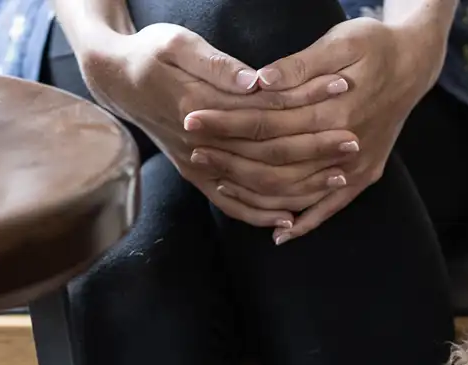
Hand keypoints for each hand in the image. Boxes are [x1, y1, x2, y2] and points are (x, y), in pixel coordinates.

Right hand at [78, 24, 359, 226]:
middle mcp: (200, 145)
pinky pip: (231, 204)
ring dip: (300, 186)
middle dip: (315, 151)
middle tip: (354, 144)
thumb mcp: (176, 44)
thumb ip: (217, 65)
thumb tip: (256, 82)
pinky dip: (261, 213)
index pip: (264, 113)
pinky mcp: (196, 175)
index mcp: (200, 108)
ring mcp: (197, 165)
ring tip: (340, 177)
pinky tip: (290, 217)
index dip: (305, 106)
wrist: (114, 81)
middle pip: (268, 155)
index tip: (342, 94)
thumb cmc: (148, 53)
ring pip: (256, 186)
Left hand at [181, 15, 447, 240]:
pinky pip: (332, 207)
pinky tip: (281, 233)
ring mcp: (358, 166)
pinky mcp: (365, 176)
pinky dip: (307, 222)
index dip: (228, 123)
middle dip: (230, 158)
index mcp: (336, 110)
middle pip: (276, 161)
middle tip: (192, 151)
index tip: (193, 119)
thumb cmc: (375, 44)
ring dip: (257, 193)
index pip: (268, 123)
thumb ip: (300, 65)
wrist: (417, 64)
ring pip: (298, 190)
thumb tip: (261, 82)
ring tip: (219, 185)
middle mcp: (346, 145)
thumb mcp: (340, 41)